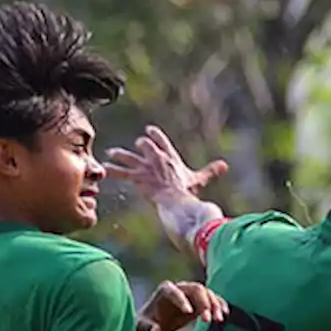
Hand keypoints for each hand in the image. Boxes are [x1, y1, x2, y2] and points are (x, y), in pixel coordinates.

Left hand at [105, 125, 228, 201]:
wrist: (177, 200)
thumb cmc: (188, 191)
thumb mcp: (199, 179)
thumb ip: (211, 171)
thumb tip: (225, 165)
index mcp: (170, 157)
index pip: (161, 141)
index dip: (155, 136)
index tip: (149, 130)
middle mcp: (156, 159)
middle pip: (144, 147)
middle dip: (140, 146)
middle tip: (135, 146)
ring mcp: (145, 168)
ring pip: (130, 158)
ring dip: (120, 155)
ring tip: (111, 153)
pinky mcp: (137, 178)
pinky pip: (123, 173)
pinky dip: (114, 171)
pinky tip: (104, 169)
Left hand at [138, 281, 227, 330]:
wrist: (156, 323)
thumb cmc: (148, 322)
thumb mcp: (144, 325)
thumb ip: (148, 327)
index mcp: (165, 289)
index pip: (175, 291)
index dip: (182, 300)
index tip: (188, 313)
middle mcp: (181, 287)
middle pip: (196, 289)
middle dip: (203, 302)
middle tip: (207, 319)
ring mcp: (192, 293)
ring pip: (207, 294)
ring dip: (215, 305)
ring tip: (218, 320)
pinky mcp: (200, 301)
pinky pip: (213, 299)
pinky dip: (220, 304)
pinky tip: (225, 313)